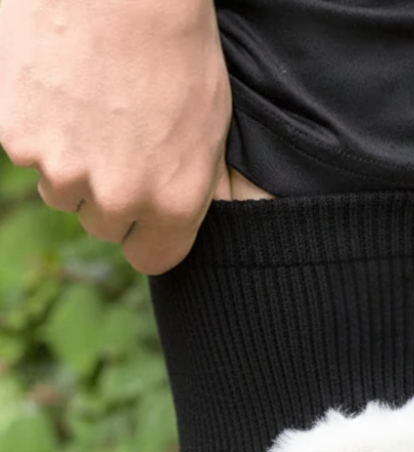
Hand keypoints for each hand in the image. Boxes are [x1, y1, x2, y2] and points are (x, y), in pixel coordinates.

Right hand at [0, 0, 231, 274]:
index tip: (142, 210)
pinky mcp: (17, 136)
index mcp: (173, 203)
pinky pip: (26, 150)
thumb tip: (175, 220)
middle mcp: (117, 198)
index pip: (151, 257)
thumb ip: (187, 184)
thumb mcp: (208, 126)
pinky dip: (36, 125)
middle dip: (106, 192)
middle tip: (115, 136)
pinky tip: (57, 84)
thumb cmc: (174, 44)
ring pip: (60, 190)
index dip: (146, 232)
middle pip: (102, 223)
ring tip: (87, 103)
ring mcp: (62, 169)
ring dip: (69, 161)